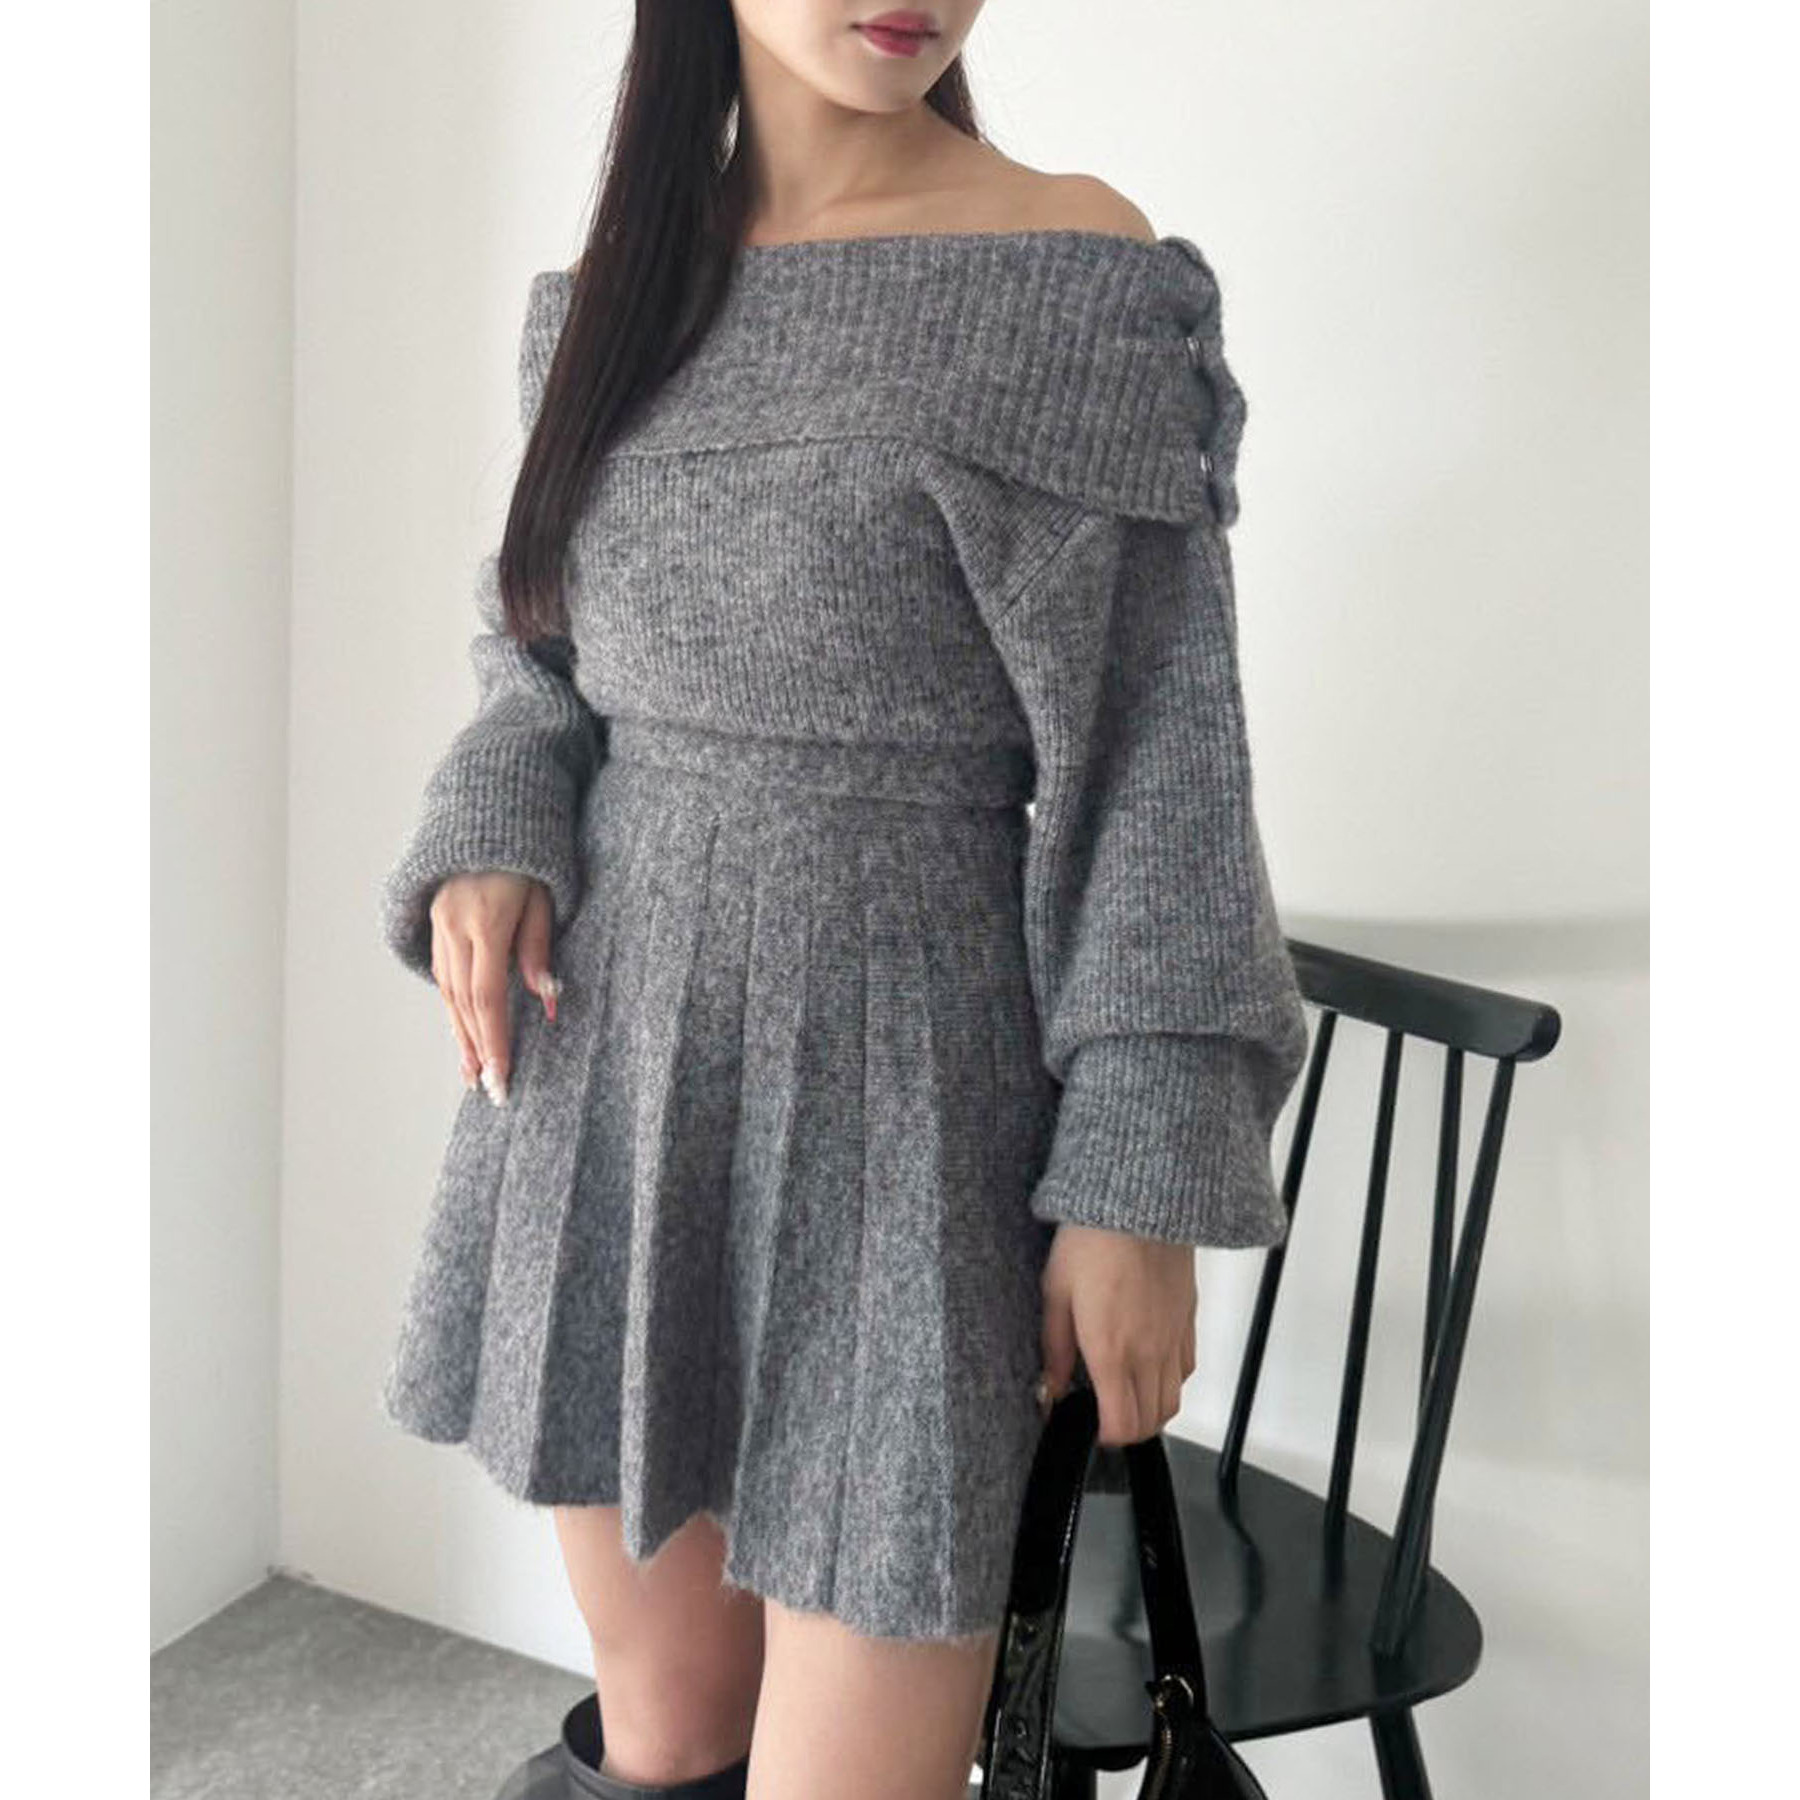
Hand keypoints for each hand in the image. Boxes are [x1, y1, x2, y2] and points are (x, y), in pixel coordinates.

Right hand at [427, 870, 560, 1102]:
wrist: (488, 813)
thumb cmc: (529, 856)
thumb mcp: (544, 895)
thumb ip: (538, 946)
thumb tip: (545, 997)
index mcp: (486, 922)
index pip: (488, 996)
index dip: (495, 1040)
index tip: (503, 1076)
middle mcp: (455, 928)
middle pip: (463, 1003)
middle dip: (477, 1049)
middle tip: (490, 1089)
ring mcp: (440, 926)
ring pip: (447, 992)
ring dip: (461, 1036)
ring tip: (472, 1073)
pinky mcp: (435, 924)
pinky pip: (442, 975)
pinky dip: (453, 1008)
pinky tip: (462, 1032)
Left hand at [1038, 1223, 1197, 1445]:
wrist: (1140, 1200)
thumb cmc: (1091, 1241)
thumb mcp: (1056, 1293)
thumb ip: (1055, 1349)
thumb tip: (1050, 1389)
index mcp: (1112, 1352)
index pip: (1123, 1425)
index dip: (1106, 1437)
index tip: (1089, 1427)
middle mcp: (1149, 1353)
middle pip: (1152, 1421)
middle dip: (1128, 1429)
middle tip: (1104, 1415)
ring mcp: (1174, 1337)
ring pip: (1174, 1399)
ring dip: (1151, 1409)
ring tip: (1126, 1394)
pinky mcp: (1189, 1319)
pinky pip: (1188, 1368)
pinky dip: (1171, 1380)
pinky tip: (1149, 1364)